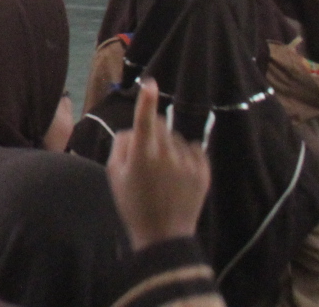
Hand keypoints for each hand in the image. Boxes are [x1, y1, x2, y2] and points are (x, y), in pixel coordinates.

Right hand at [108, 78, 210, 248]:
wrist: (163, 235)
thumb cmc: (132, 204)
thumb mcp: (114, 174)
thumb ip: (121, 145)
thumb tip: (134, 130)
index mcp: (142, 153)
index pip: (145, 118)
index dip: (146, 99)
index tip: (150, 82)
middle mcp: (167, 154)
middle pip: (162, 126)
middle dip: (154, 132)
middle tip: (146, 156)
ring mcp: (188, 163)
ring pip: (177, 139)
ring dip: (170, 147)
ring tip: (164, 174)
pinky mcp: (203, 172)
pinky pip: (195, 150)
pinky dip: (187, 155)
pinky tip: (179, 174)